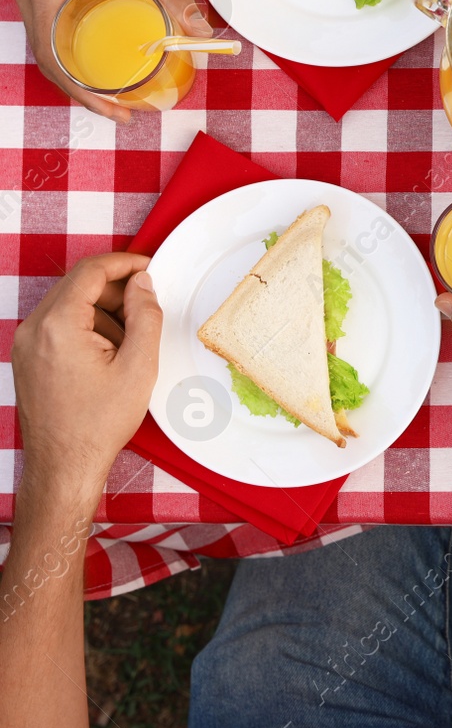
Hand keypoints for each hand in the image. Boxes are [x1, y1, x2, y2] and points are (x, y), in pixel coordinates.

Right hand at [11, 0, 207, 121]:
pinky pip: (53, 24)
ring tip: (117, 89)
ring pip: (51, 43)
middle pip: (51, 58)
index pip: (54, 60)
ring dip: (80, 70)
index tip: (117, 112)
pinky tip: (103, 54)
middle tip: (125, 109)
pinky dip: (75, 46)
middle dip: (86, 89)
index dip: (84, 94)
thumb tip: (201, 29)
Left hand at [12, 253, 163, 494]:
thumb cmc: (99, 423)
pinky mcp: (27, 358)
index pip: (90, 271)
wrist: (64, 465)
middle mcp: (33, 329)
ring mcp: (26, 344)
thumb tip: (143, 283)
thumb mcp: (139, 366)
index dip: (125, 262)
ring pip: (69, 305)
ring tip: (130, 343)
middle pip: (78, 285)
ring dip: (103, 311)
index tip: (149, 268)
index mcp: (58, 325)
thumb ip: (145, 315)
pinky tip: (109, 354)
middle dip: (116, 290)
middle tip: (147, 307)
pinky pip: (59, 325)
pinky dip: (87, 327)